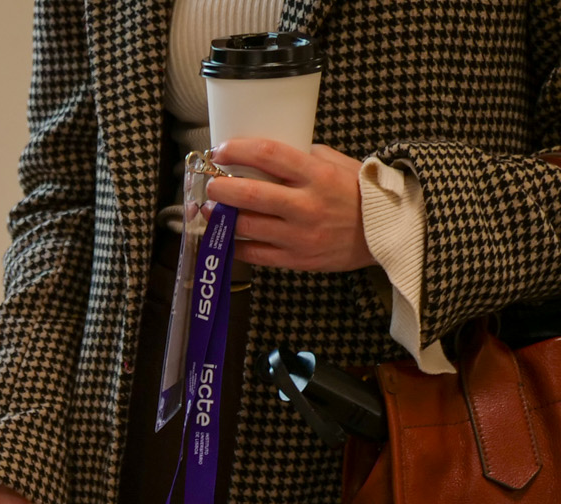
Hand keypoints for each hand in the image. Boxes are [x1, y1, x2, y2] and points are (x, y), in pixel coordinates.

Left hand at [205, 140, 373, 272]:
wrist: (387, 233)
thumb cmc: (360, 193)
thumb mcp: (339, 165)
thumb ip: (306, 156)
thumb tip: (270, 154)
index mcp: (317, 175)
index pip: (270, 154)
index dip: (239, 150)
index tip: (221, 150)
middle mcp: (306, 205)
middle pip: (250, 194)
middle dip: (220, 188)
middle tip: (209, 183)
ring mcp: (299, 236)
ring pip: (245, 226)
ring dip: (220, 217)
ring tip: (210, 208)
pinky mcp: (295, 260)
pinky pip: (253, 254)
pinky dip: (234, 243)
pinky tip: (226, 234)